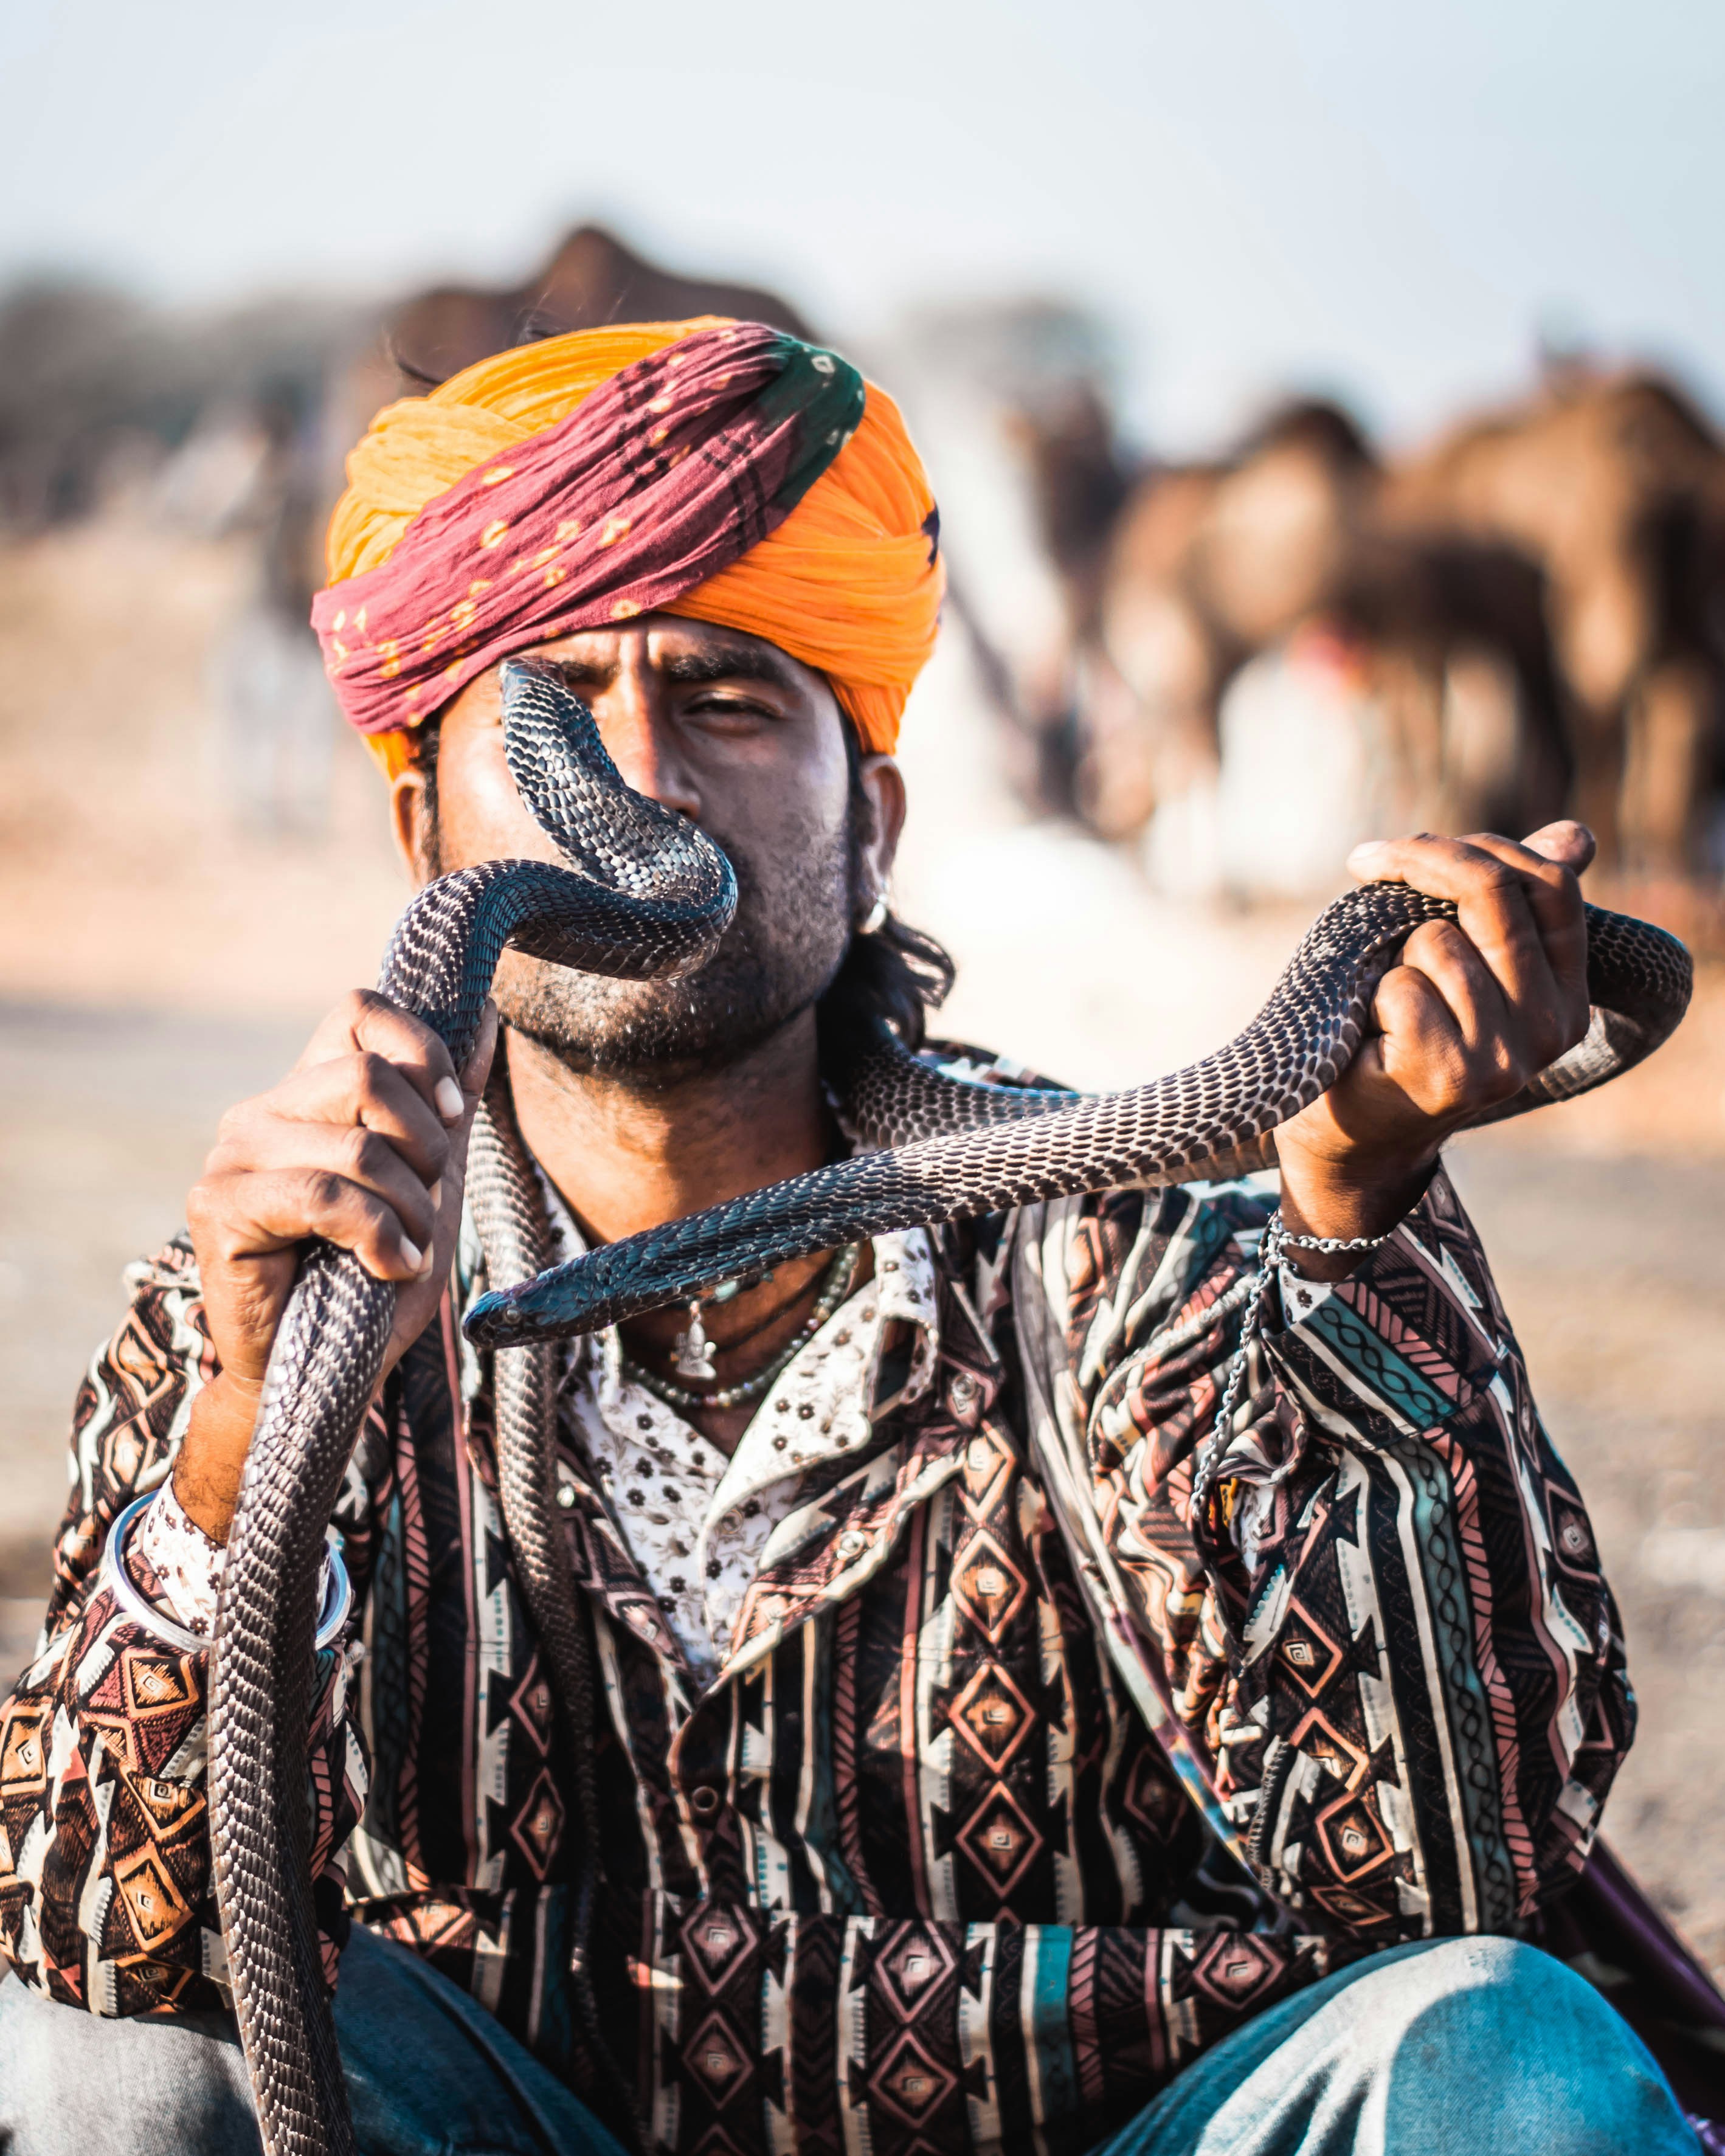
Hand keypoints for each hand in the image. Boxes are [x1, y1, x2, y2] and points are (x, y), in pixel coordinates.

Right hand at [176, 992, 498, 1539]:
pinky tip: (386, 1268)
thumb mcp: (431, 1182)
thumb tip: (484, 1017)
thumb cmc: (376, 1278)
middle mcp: (260, 1112)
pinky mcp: (218, 1207)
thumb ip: (448, 1103)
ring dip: (407, 1209)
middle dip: (425, 1147)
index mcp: (306, 1093)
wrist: (328, 1373)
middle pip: (366, 1077)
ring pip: (355, 1146)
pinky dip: (377, 1238)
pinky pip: (324, 1197)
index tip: (451, 1114)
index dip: (419, 1052)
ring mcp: (231, 1156)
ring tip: (405, 1251)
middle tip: (426, 1203)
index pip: (357, 1012)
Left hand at [1274, 821, 1593, 1271]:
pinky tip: (1375, 1038)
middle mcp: (1551, 1028)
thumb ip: (1510, 901)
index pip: (1552, 886)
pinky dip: (1373, 998)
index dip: (1480, 847)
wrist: (1352, 1135)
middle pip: (1495, 897)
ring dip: (1392, 956)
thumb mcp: (1460, 959)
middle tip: (1367, 863)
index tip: (1411, 845)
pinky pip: (1402, 987)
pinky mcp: (1452, 1076)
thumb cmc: (1398, 1032)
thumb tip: (1577, 834)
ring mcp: (1505, 1056)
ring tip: (1387, 1005)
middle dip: (1421, 862)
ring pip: (1437, 942)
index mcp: (1568, 995)